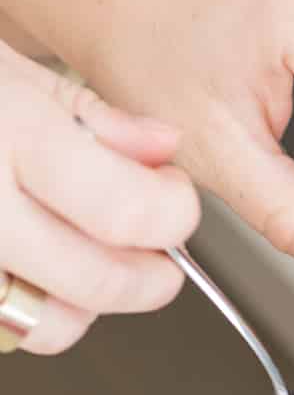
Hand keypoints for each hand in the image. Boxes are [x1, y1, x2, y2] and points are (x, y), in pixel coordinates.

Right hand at [0, 39, 198, 353]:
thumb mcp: (9, 68)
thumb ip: (95, 118)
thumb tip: (162, 150)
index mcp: (9, 134)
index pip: (127, 211)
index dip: (173, 215)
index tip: (175, 200)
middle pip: (98, 282)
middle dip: (152, 275)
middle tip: (157, 248)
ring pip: (49, 326)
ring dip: (89, 303)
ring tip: (87, 257)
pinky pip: (4, 325)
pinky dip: (31, 308)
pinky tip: (29, 266)